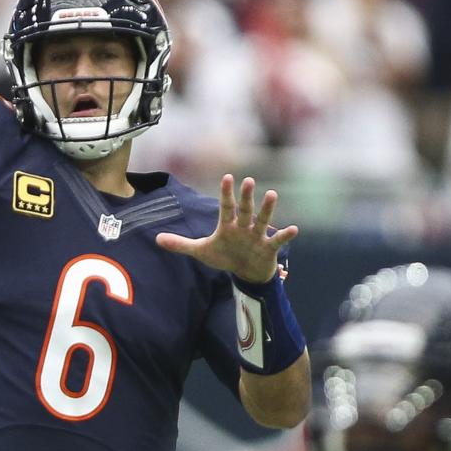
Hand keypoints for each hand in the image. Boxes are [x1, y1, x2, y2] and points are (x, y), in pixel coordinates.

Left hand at [156, 175, 296, 283]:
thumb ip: (181, 244)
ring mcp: (257, 236)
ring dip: (268, 209)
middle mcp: (243, 227)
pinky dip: (285, 235)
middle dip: (246, 197)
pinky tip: (294, 228)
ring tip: (273, 194)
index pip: (226, 207)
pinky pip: (278, 241)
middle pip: (244, 210)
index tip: (227, 177)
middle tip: (248, 180)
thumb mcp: (202, 251)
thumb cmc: (226, 256)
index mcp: (228, 225)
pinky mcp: (268, 248)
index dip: (226, 193)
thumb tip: (157, 239)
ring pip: (262, 220)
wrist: (246, 273)